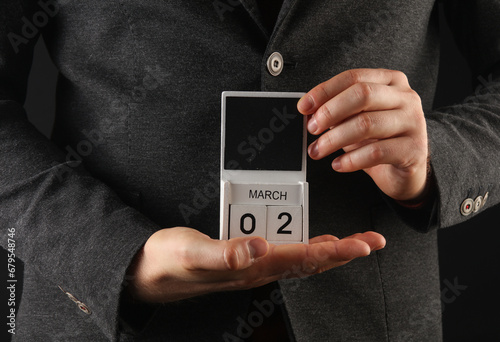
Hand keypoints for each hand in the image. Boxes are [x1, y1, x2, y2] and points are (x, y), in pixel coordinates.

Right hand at [126, 227, 384, 302]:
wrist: (151, 272)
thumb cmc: (170, 261)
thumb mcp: (194, 254)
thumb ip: (225, 254)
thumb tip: (258, 247)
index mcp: (252, 267)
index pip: (302, 259)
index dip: (334, 252)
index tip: (362, 244)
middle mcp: (258, 269)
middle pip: (311, 262)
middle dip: (344, 252)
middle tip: (373, 243)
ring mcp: (254, 266)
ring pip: (302, 259)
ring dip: (331, 251)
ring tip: (354, 243)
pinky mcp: (246, 259)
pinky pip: (286, 254)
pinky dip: (307, 247)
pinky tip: (315, 242)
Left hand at [298, 69, 428, 201]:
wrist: (406, 170)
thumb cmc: (380, 140)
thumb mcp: (357, 119)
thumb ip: (338, 111)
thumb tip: (310, 112)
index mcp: (391, 81)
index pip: (353, 77)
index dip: (325, 91)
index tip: (304, 106)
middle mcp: (405, 97)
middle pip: (362, 95)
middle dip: (330, 112)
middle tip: (312, 128)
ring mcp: (413, 122)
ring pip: (366, 124)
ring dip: (334, 139)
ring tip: (318, 150)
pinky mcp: (413, 149)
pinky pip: (376, 152)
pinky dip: (351, 160)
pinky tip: (338, 164)